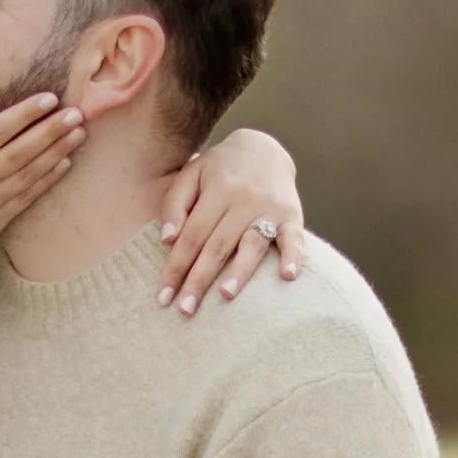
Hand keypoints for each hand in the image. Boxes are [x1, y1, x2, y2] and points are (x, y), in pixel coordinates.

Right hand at [0, 93, 81, 279]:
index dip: (23, 115)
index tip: (47, 98)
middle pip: (20, 153)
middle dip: (50, 131)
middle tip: (76, 112)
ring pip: (28, 175)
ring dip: (56, 153)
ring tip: (78, 132)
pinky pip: (26, 199)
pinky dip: (46, 181)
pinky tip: (63, 164)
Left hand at [154, 127, 304, 313]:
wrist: (264, 148)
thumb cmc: (219, 169)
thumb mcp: (192, 174)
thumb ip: (175, 204)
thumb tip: (167, 240)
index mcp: (216, 192)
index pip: (191, 237)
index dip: (176, 267)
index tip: (163, 296)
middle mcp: (243, 201)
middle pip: (217, 246)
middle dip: (199, 280)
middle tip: (184, 310)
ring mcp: (270, 209)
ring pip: (252, 244)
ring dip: (240, 271)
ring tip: (225, 295)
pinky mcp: (292, 216)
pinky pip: (294, 238)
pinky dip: (293, 256)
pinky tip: (288, 276)